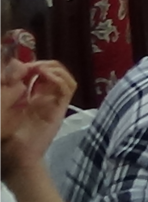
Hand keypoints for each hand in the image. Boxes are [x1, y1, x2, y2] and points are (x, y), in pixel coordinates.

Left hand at [0, 61, 76, 177]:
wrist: (16, 156)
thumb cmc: (6, 133)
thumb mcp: (3, 105)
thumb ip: (8, 86)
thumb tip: (20, 63)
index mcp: (28, 94)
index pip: (37, 72)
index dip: (30, 64)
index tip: (19, 68)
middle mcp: (43, 95)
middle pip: (53, 70)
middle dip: (42, 64)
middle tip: (31, 68)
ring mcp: (53, 101)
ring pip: (64, 76)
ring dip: (53, 68)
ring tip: (40, 70)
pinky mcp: (61, 107)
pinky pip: (68, 88)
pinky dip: (59, 78)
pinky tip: (46, 77)